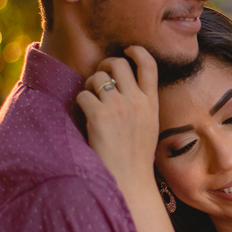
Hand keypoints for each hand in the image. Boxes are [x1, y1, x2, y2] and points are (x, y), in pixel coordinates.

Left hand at [75, 46, 160, 196]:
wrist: (129, 181)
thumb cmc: (136, 158)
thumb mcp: (149, 126)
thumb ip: (142, 104)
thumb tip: (126, 86)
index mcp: (151, 103)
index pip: (148, 64)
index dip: (136, 51)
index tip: (127, 50)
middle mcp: (136, 101)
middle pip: (118, 63)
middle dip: (105, 65)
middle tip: (100, 77)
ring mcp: (118, 107)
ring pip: (97, 77)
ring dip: (90, 86)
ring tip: (91, 101)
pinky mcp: (99, 116)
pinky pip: (83, 94)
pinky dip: (80, 102)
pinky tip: (85, 116)